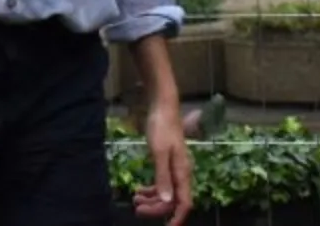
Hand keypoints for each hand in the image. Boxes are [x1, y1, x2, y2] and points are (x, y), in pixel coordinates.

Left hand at [133, 100, 192, 224]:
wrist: (162, 106)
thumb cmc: (162, 127)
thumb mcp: (159, 152)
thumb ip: (163, 177)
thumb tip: (168, 201)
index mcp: (182, 173)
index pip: (185, 203)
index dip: (177, 218)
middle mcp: (181, 173)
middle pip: (172, 201)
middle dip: (156, 209)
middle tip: (137, 210)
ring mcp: (174, 168)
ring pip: (166, 193)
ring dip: (151, 200)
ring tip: (134, 200)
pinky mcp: (166, 162)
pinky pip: (161, 183)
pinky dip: (151, 189)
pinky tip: (138, 190)